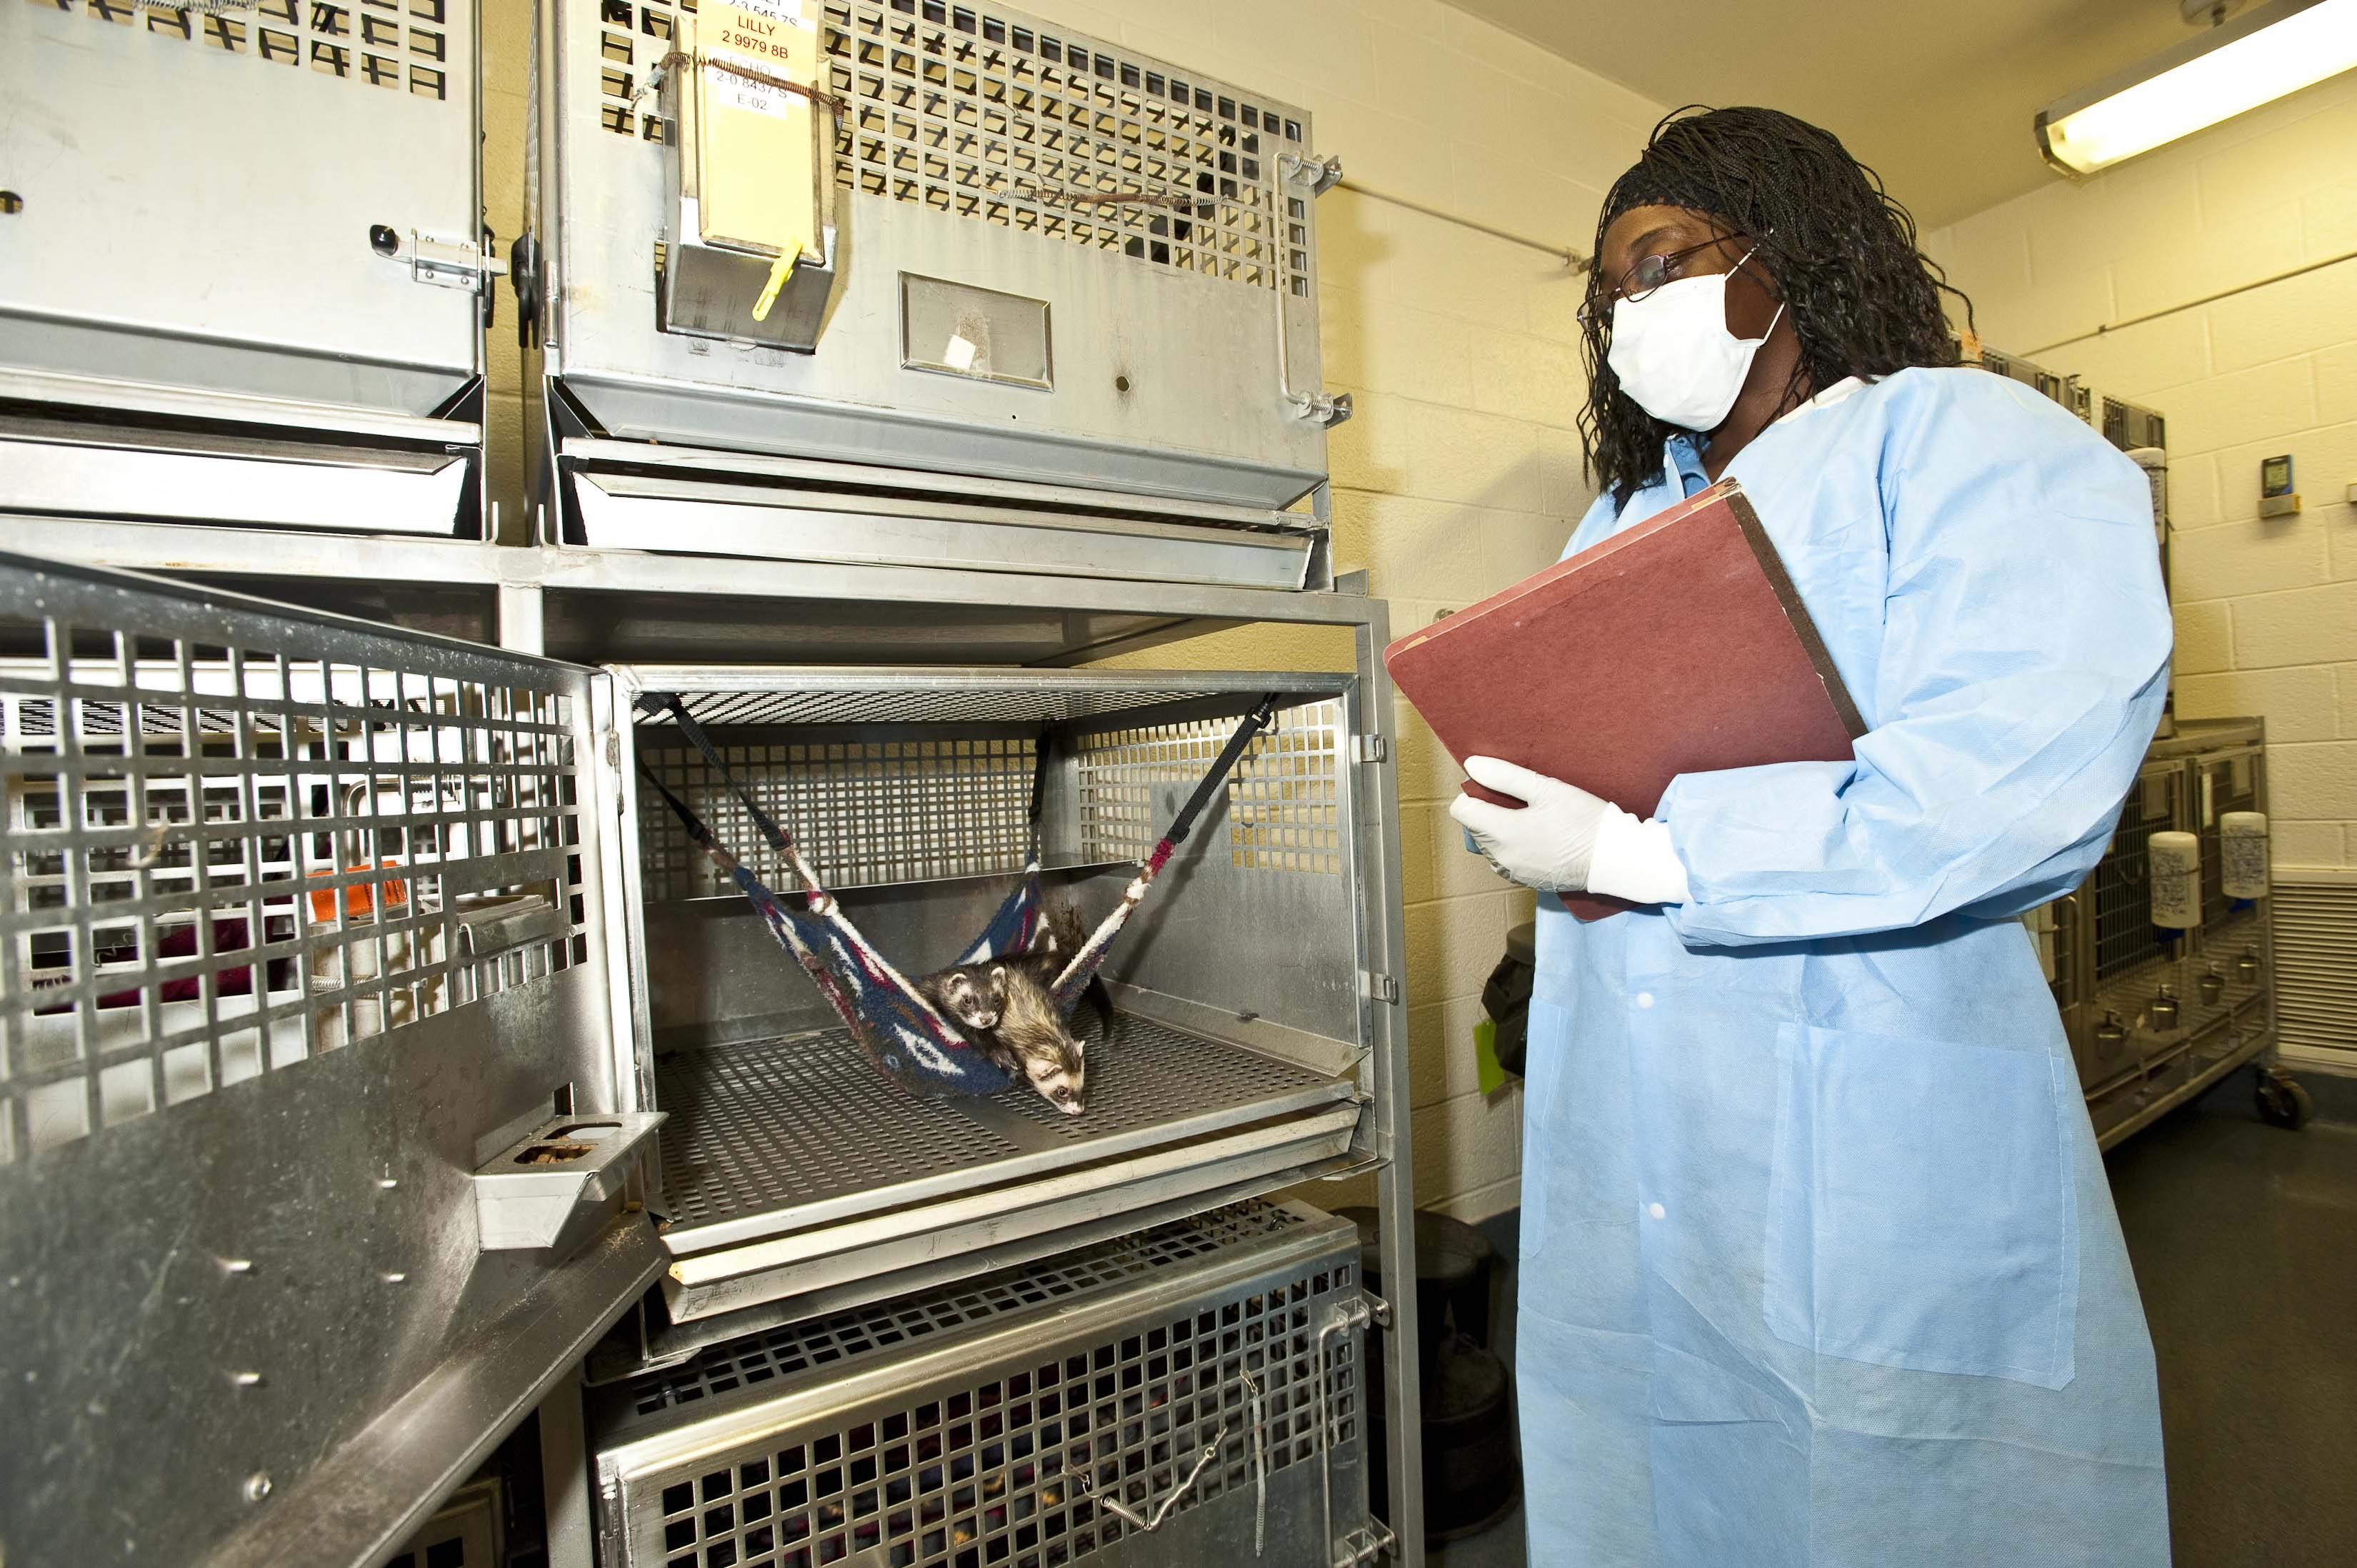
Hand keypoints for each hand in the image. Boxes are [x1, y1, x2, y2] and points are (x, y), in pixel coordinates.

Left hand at [1448, 756, 1610, 893]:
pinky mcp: (1525, 881)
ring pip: (1489, 845)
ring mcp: (1512, 872)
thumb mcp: (1545, 789)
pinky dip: (1513, 847)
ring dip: (1500, 830)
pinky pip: (1506, 860)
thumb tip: (1472, 765)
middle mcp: (1500, 857)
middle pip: (1475, 828)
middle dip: (1488, 811)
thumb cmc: (1583, 820)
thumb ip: (1505, 776)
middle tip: (1520, 800)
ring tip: (1531, 818)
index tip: (1496, 788)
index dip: (1474, 794)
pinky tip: (1537, 837)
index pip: (1461, 811)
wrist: (1613, 859)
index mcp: (1500, 833)